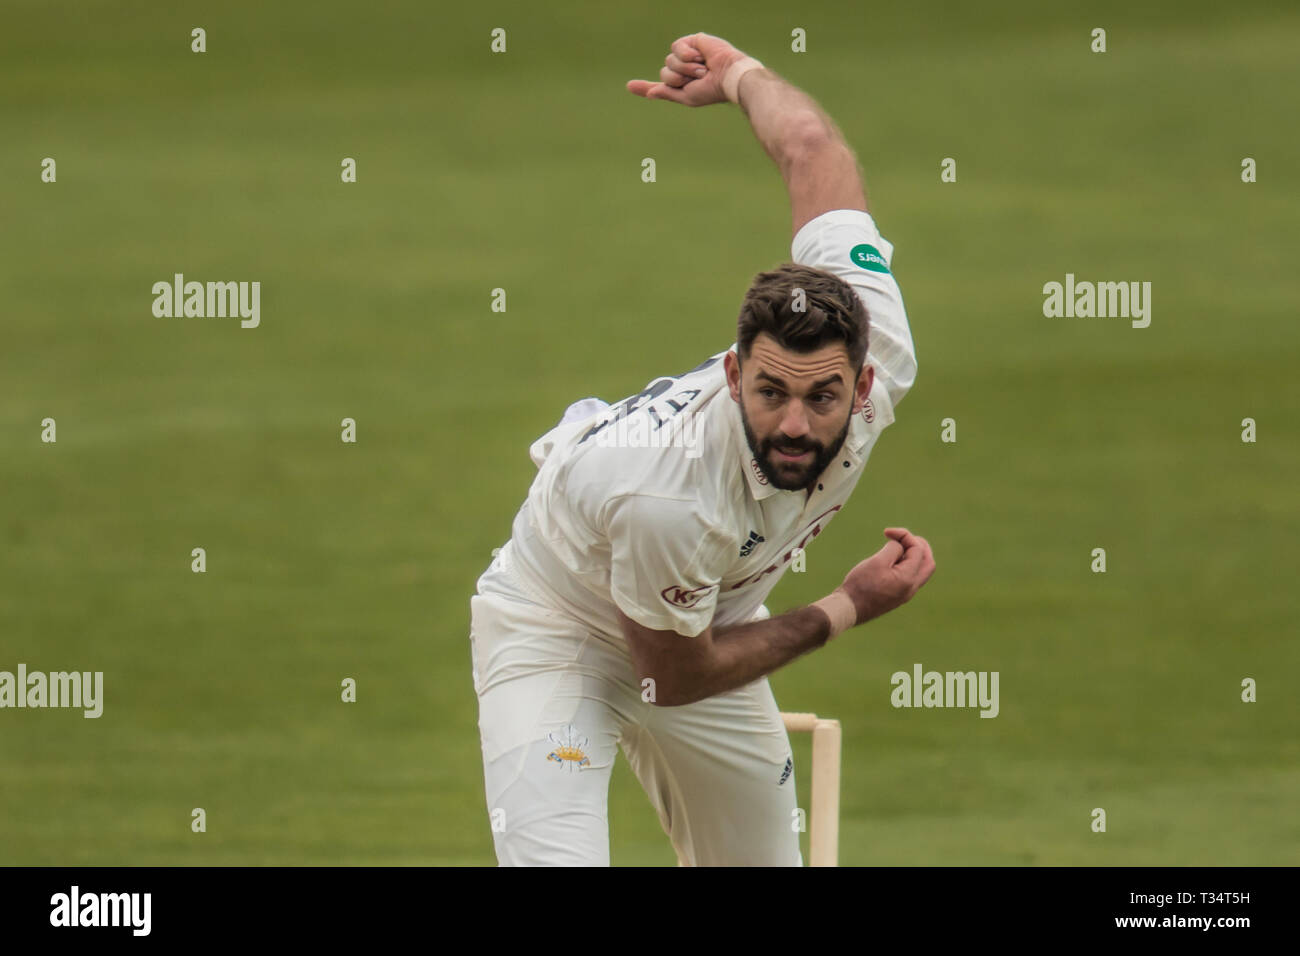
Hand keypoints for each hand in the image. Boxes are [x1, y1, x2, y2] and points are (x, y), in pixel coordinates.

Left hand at [626, 32, 747, 107]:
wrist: (727, 76)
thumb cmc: (711, 90)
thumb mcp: (687, 97)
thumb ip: (668, 93)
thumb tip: (651, 93)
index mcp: (681, 85)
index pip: (659, 85)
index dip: (644, 87)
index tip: (629, 86)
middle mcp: (682, 70)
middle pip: (664, 73)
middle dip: (677, 79)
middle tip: (696, 79)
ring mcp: (687, 55)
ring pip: (669, 61)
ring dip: (684, 68)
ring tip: (701, 69)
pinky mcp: (692, 42)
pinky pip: (677, 47)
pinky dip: (686, 55)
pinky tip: (700, 57)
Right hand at [837, 527, 935, 625]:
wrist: (849, 609)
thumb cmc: (861, 585)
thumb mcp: (877, 561)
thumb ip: (894, 549)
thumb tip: (901, 545)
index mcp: (908, 578)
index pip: (918, 550)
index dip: (905, 536)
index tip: (887, 532)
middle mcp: (911, 588)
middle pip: (928, 563)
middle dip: (919, 546)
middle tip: (904, 538)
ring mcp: (906, 594)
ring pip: (921, 571)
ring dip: (914, 556)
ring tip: (898, 546)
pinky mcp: (898, 597)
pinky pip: (911, 578)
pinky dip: (908, 565)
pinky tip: (893, 560)